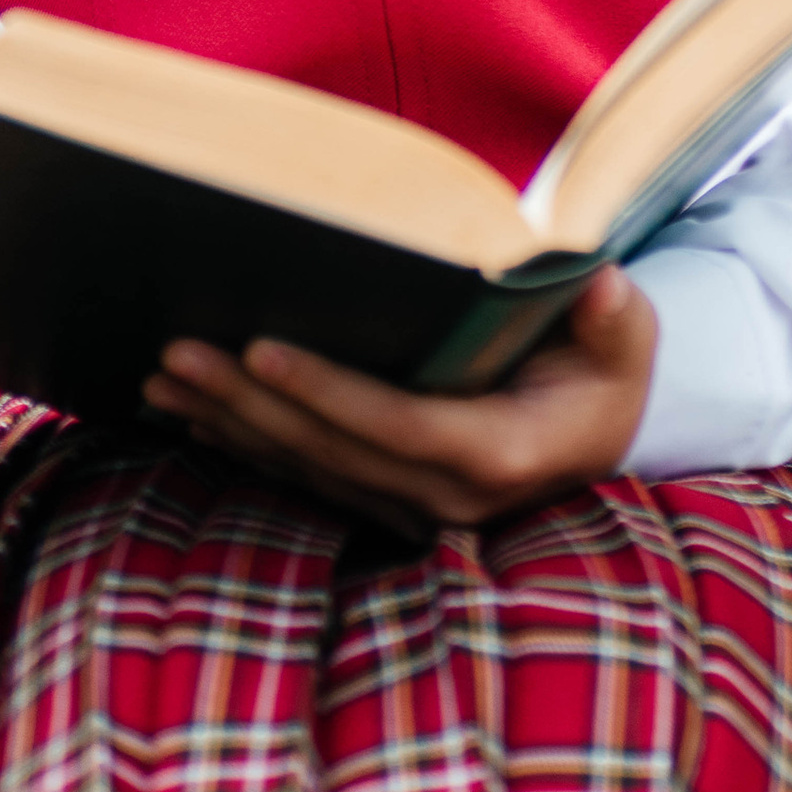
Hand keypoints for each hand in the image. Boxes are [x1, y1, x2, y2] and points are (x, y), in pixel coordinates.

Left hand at [141, 266, 658, 531]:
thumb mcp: (627, 337)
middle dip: (248, 401)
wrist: (607, 432)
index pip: (397, 423)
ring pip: (307, 468)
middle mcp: (447, 496)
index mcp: (500, 452)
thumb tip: (599, 283)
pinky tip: (193, 415)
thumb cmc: (606, 367)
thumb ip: (614, 316)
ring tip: (164, 377)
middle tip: (177, 352)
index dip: (326, 392)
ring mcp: (413, 508)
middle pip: (330, 448)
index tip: (261, 351)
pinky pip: (307, 475)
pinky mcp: (387, 501)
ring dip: (231, 425)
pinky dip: (248, 444)